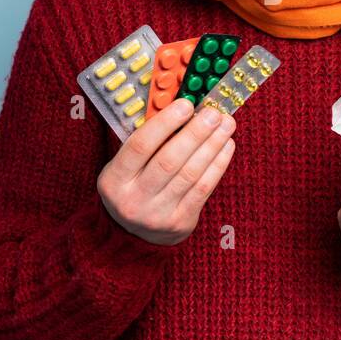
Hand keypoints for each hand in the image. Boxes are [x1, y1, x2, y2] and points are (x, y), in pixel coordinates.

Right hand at [96, 99, 237, 245]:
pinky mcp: (181, 222)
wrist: (134, 235)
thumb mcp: (126, 166)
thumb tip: (183, 108)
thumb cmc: (133, 186)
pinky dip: (218, 164)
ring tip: (226, 124)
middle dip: (195, 133)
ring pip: (190, 174)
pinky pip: (203, 189)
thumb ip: (148, 140)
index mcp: (114, 180)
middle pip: (169, 160)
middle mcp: (134, 199)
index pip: (139, 146)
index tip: (186, 105)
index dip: (165, 123)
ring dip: (212, 145)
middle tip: (213, 113)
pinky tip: (226, 146)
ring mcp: (158, 214)